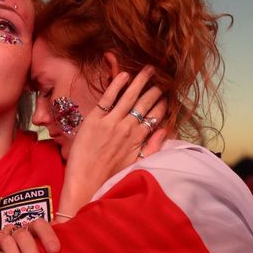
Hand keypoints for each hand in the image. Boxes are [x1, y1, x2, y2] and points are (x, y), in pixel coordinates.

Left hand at [58, 66, 166, 219]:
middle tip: (160, 79)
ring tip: (149, 69)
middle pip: (145, 102)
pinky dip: (117, 85)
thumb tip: (165, 130)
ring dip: (141, 80)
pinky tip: (125, 75)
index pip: (156, 115)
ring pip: (129, 96)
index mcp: (139, 139)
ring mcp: (111, 121)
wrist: (86, 183)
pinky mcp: (94, 119)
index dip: (162, 104)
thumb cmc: (111, 177)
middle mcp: (127, 127)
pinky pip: (108, 97)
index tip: (166, 95)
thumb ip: (153, 146)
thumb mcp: (137, 164)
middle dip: (155, 89)